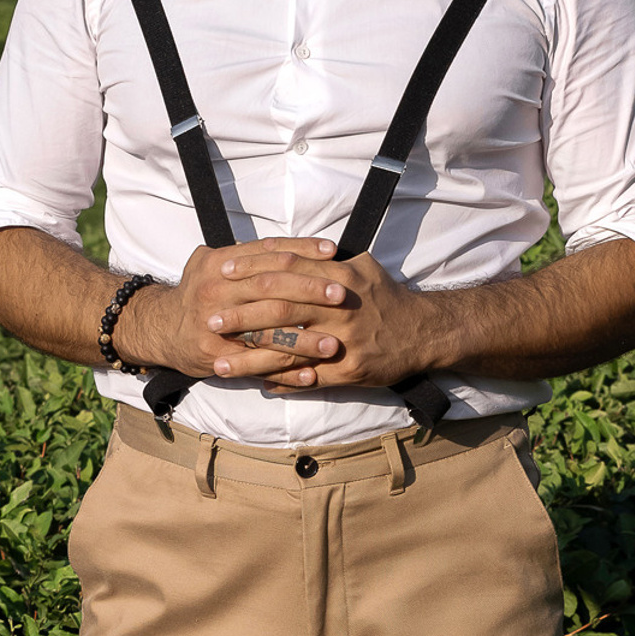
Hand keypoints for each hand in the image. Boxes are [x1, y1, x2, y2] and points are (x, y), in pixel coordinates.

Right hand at [114, 237, 347, 379]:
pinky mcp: (216, 356)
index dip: (301, 250)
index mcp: (218, 264)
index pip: (266, 252)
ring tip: (336, 343)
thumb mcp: (213, 264)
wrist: (160, 329)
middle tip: (343, 295)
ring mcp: (215, 325)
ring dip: (304, 339)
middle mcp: (215, 291)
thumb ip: (247, 255)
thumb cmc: (198, 294)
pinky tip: (313, 374)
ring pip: (267, 331)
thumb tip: (295, 248)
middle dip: (310, 291)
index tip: (333, 252)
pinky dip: (286, 371)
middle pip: (270, 288)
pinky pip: (257, 365)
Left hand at [193, 243, 451, 391]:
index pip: (287, 268)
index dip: (252, 269)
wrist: (425, 331)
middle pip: (281, 308)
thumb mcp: (359, 266)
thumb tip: (281, 250)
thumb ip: (321, 260)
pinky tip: (256, 385)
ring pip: (289, 349)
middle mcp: (339, 308)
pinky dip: (282, 382)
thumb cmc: (384, 297)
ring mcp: (345, 341)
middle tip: (209, 320)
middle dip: (241, 315)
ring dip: (251, 358)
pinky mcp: (350, 371)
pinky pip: (309, 378)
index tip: (222, 273)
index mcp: (339, 276)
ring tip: (219, 363)